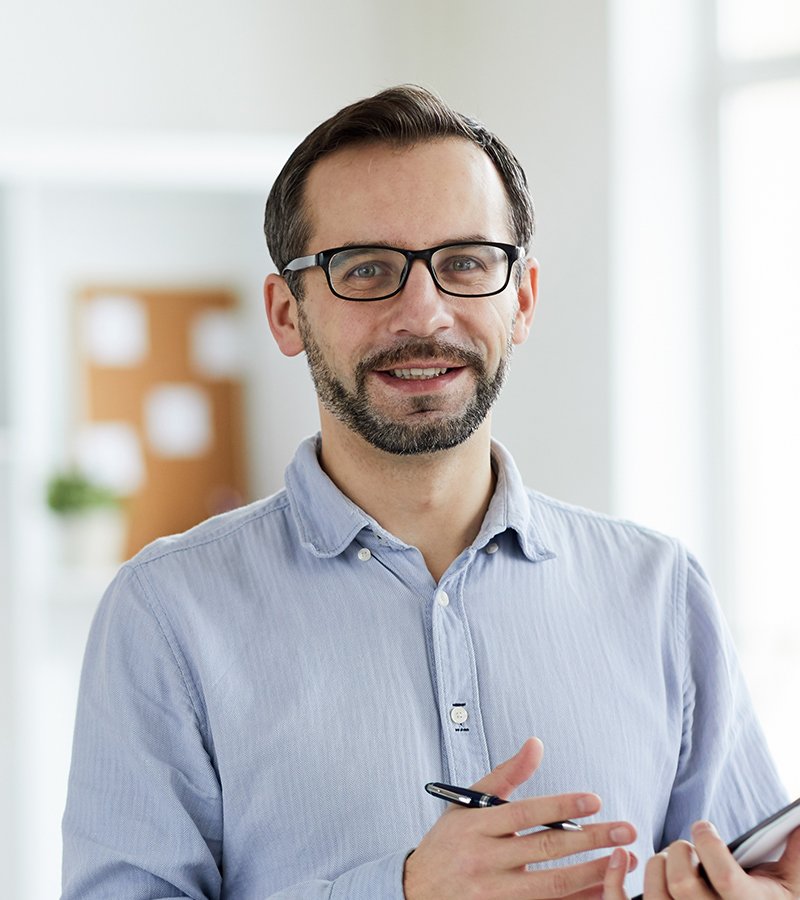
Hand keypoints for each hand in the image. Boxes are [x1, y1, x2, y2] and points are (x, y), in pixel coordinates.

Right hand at [403, 737, 636, 898]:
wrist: (416, 892)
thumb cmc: (448, 842)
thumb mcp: (468, 804)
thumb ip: (506, 775)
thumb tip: (536, 744)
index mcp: (477, 826)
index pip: (525, 813)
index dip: (561, 805)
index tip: (595, 799)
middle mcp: (485, 859)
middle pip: (545, 849)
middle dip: (590, 840)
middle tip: (625, 830)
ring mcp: (493, 893)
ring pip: (551, 885)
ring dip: (591, 874)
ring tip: (622, 861)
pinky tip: (600, 891)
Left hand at [602, 821, 799, 897]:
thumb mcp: (791, 888)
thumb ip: (794, 855)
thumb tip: (798, 819)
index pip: (724, 876)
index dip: (709, 843)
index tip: (704, 827)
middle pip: (682, 883)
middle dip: (679, 852)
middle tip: (686, 848)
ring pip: (654, 895)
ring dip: (655, 866)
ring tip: (669, 862)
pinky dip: (614, 881)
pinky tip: (619, 859)